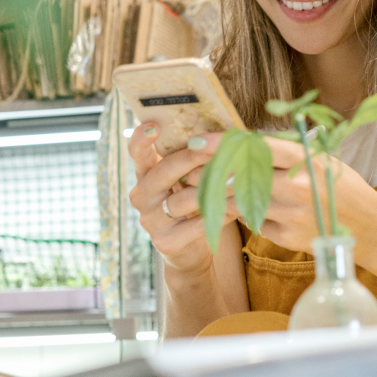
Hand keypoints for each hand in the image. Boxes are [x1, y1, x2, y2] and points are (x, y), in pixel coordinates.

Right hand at [127, 124, 239, 277]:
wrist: (189, 251)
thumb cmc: (191, 204)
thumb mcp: (186, 181)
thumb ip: (192, 160)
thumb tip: (220, 133)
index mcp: (145, 174)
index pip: (137, 153)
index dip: (141, 139)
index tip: (152, 125)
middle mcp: (142, 196)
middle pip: (165, 171)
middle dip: (191, 157)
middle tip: (214, 146)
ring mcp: (151, 220)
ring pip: (184, 199)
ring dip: (214, 187)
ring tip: (237, 177)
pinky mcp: (166, 241)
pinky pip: (198, 223)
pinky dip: (221, 212)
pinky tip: (239, 205)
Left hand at [182, 135, 376, 253]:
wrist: (367, 227)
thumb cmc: (341, 186)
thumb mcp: (319, 158)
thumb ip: (285, 152)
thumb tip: (243, 141)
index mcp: (305, 160)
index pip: (257, 148)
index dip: (224, 144)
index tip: (199, 140)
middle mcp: (296, 187)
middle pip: (240, 178)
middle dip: (211, 172)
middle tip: (190, 166)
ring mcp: (290, 214)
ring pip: (241, 201)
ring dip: (219, 194)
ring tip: (203, 185)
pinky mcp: (285, 237)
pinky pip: (254, 221)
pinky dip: (246, 213)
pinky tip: (245, 207)